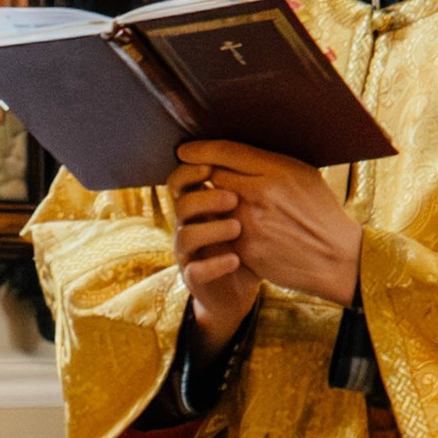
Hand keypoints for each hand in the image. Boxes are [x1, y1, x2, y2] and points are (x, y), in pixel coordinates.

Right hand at [169, 165, 260, 352]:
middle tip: (233, 198)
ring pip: (186, 236)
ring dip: (211, 229)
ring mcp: (189, 253)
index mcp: (199, 204)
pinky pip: (196, 270)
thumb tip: (255, 152)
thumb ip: (245, 184)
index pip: (182, 180)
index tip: (212, 166)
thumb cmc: (248, 240)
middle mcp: (188, 226)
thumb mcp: (249, 209)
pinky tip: (236, 259)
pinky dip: (215, 264)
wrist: (243, 285)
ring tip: (238, 228)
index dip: (191, 171)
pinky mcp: (196, 279)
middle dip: (204, 198)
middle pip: (182, 204)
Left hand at [175, 141, 362, 307]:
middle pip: (212, 176)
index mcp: (277, 170)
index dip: (200, 149)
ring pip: (211, 205)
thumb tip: (233, 153)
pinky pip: (218, 232)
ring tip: (221, 206)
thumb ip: (269, 162)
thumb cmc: (320, 213)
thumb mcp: (303, 175)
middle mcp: (260, 194)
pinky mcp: (244, 249)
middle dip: (207, 177)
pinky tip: (229, 229)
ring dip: (212, 204)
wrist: (336, 259)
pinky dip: (219, 228)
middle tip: (204, 178)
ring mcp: (249, 223)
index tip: (185, 151)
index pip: (225, 151)